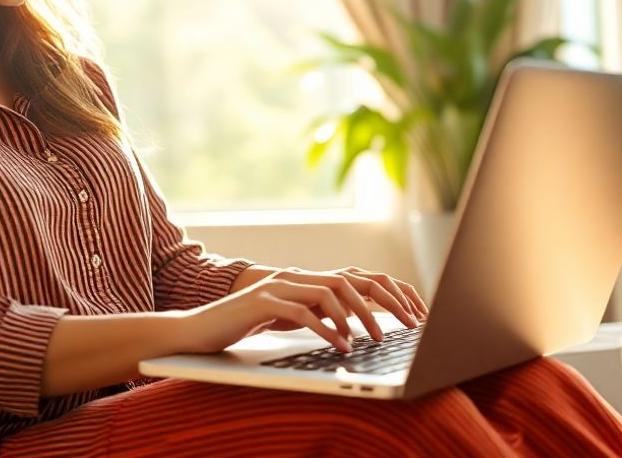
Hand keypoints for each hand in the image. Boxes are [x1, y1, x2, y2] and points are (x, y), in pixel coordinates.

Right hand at [255, 267, 426, 338]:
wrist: (206, 323)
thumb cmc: (252, 322)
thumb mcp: (294, 314)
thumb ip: (320, 310)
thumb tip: (355, 321)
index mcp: (309, 279)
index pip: (360, 278)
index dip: (391, 293)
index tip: (415, 315)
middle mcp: (298, 276)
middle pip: (353, 280)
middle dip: (385, 303)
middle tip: (407, 326)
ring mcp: (280, 286)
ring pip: (331, 292)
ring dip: (356, 318)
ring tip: (370, 340)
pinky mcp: (264, 301)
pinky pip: (304, 312)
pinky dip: (327, 330)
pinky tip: (340, 346)